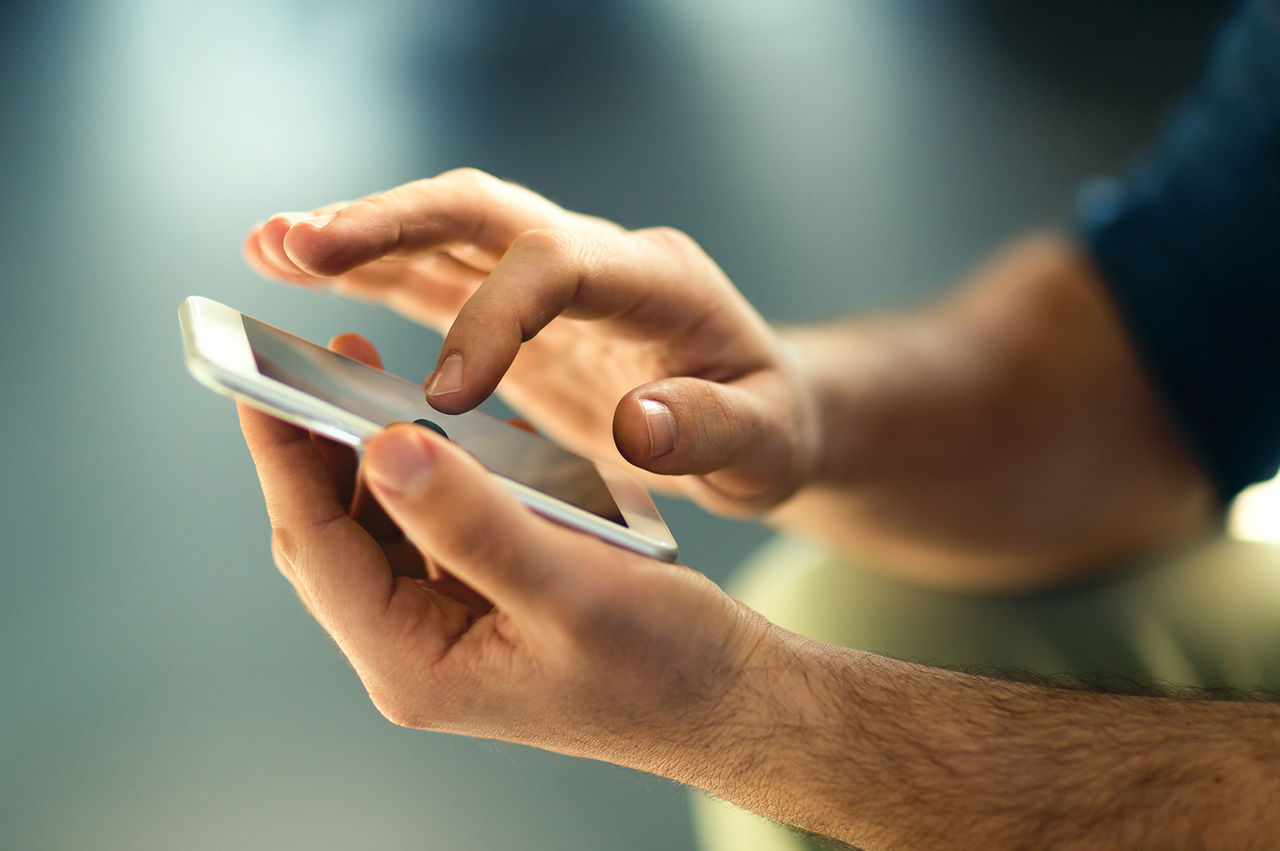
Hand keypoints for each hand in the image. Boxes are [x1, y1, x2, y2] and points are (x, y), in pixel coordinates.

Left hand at [237, 333, 766, 768]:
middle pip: (331, 535)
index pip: (317, 546)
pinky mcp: (478, 605)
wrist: (723, 696)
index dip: (284, 457)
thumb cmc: (659, 660)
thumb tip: (383, 448)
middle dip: (319, 448)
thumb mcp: (568, 586)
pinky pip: (428, 529)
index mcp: (414, 663)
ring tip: (380, 382)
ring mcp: (445, 629)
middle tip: (330, 359)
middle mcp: (414, 650)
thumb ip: (472, 522)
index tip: (261, 376)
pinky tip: (453, 433)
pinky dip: (431, 476)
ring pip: (376, 527)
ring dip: (376, 456)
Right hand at [243, 169, 819, 513]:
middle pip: (483, 212)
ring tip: (269, 245)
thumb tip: (642, 423)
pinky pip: (435, 277)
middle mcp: (596, 259)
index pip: (560, 264)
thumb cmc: (769, 429)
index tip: (444, 394)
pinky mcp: (520, 310)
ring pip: (444, 233)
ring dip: (358, 237)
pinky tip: (300, 272)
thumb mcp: (766, 445)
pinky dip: (368, 274)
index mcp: (657, 283)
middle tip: (299, 242)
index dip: (494, 316)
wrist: (762, 412)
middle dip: (391, 224)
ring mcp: (552, 278)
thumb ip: (712, 433)